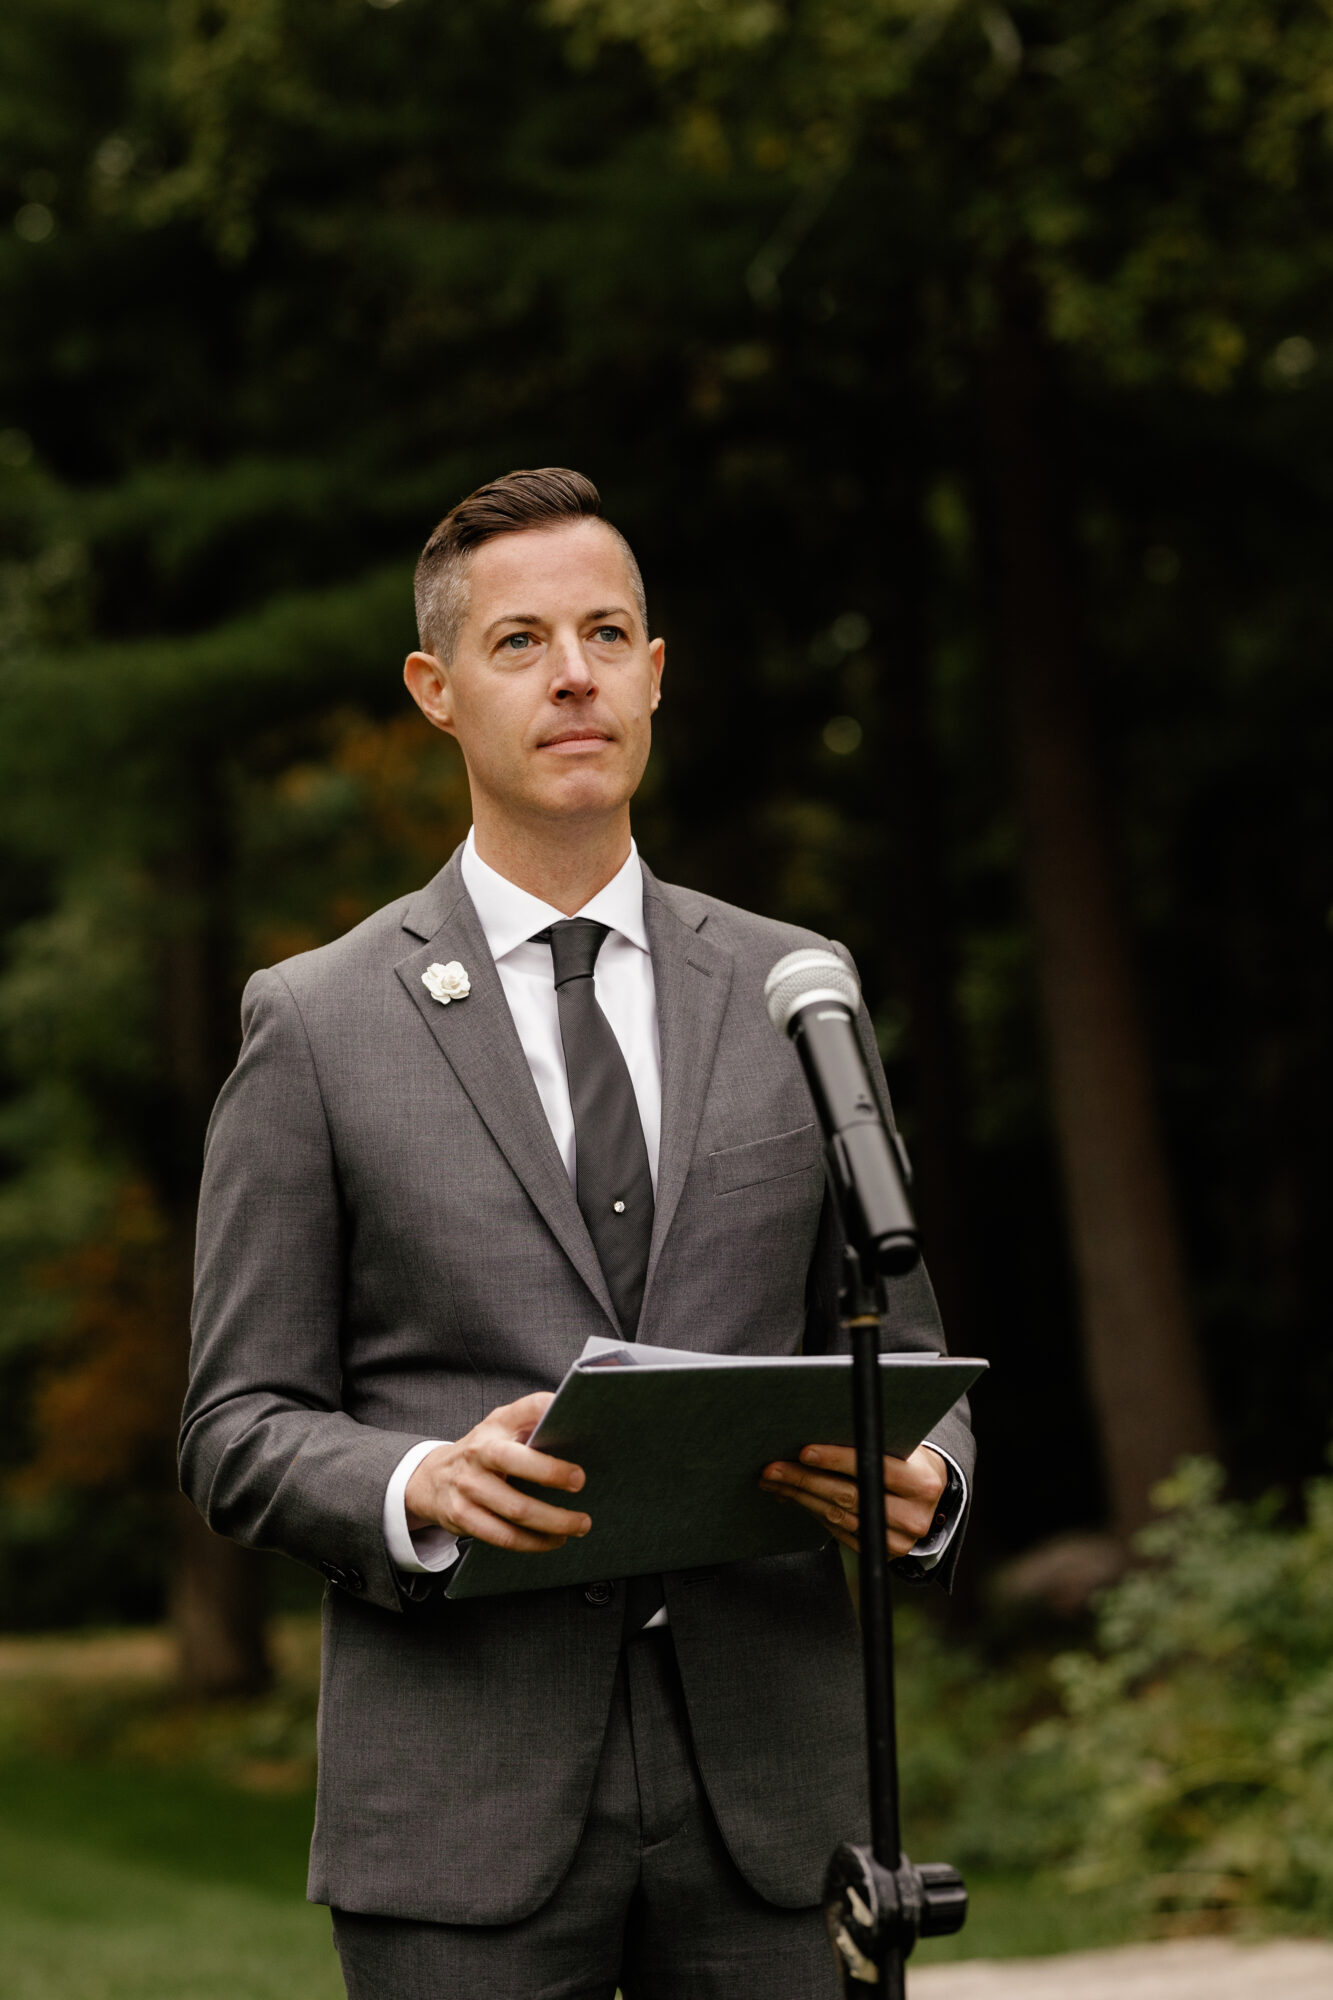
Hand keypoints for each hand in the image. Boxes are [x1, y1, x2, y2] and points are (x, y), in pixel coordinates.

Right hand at [404, 1392, 589, 1553]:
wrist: (432, 1479)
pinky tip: (554, 1540)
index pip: (527, 1408)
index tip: (575, 1416)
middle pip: (513, 1460)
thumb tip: (581, 1428)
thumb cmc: (484, 1452)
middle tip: (580, 1482)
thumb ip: (533, 1423)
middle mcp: (479, 1452)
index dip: (548, 1408)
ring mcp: (468, 1485)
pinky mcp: (462, 1516)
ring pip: (515, 1508)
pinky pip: (503, 1536)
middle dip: (550, 1471)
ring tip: (580, 1524)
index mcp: (497, 1425)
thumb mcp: (502, 1428)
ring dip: (553, 1520)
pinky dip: (534, 1542)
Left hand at [758, 1443, 947, 1557]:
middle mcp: (915, 1516)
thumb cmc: (909, 1460)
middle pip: (849, 1496)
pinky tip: (795, 1497)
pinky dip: (813, 1511)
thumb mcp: (901, 1447)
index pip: (873, 1468)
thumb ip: (869, 1443)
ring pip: (838, 1516)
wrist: (934, 1495)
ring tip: (775, 1481)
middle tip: (773, 1469)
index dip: (836, 1459)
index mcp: (923, 1482)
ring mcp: (900, 1541)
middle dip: (804, 1480)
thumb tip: (813, 1441)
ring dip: (801, 1497)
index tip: (804, 1452)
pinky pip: (839, 1531)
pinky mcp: (883, 1553)